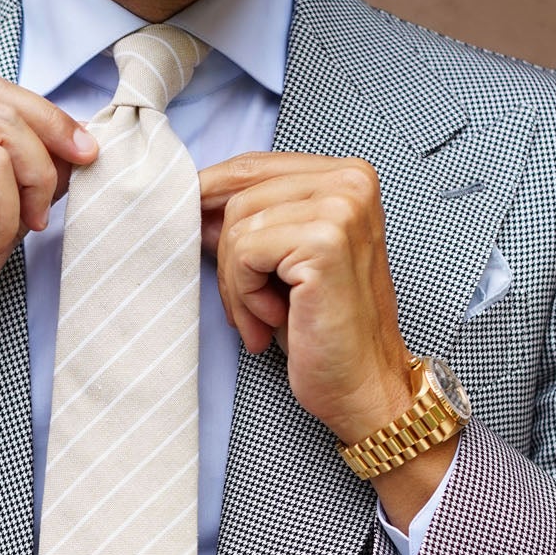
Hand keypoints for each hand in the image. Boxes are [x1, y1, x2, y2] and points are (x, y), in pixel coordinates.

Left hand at [199, 152, 457, 529]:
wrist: (364, 388)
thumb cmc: (322, 331)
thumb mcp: (281, 262)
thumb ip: (250, 220)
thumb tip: (191, 195)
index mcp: (346, 175)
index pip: (252, 166)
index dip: (212, 202)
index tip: (197, 237)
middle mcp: (350, 180)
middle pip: (238, 195)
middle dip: (229, 259)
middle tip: (252, 309)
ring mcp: (341, 207)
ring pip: (236, 225)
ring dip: (237, 284)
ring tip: (267, 319)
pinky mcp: (325, 241)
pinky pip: (244, 253)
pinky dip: (245, 296)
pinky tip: (275, 321)